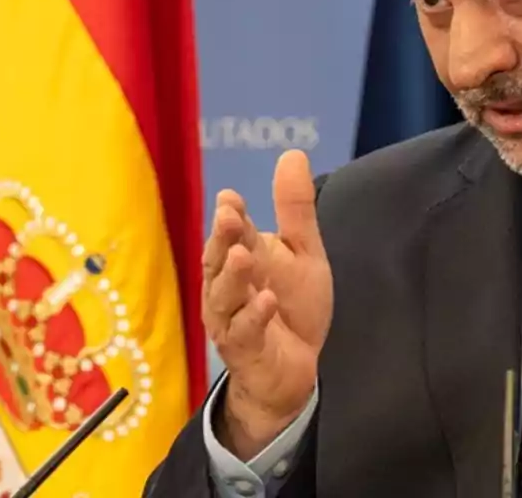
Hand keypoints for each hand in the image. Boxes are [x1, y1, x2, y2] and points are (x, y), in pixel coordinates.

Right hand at [202, 150, 332, 458]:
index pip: (233, 233)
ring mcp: (231, 320)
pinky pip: (244, 333)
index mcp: (239, 258)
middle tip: (230, 218)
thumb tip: (293, 153)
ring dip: (233, 277)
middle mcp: (226, 287)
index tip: (231, 198)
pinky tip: (267, 300)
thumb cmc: (292, 305)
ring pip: (224, 296)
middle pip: (219, 260)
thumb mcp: (302, 252)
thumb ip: (295, 208)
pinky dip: (254, 316)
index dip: (231, 216)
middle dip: (223, 239)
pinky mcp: (244, 351)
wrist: (296, 368)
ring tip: (244, 256)